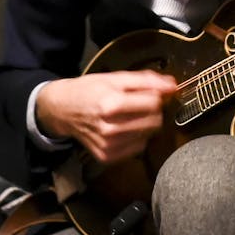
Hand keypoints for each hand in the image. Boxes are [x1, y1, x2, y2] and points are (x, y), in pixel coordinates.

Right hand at [35, 70, 173, 163]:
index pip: (154, 103)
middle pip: (154, 121)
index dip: (155, 96)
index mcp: (111, 104)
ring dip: (145, 124)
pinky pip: (138, 147)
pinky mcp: (107, 156)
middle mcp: (109, 128)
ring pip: (148, 135)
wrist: (61, 110)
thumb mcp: (115, 78)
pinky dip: (136, 137)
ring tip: (129, 116)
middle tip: (138, 104)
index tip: (147, 93)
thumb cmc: (89, 90)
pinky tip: (122, 128)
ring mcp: (108, 145)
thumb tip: (173, 86)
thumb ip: (146, 81)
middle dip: (152, 111)